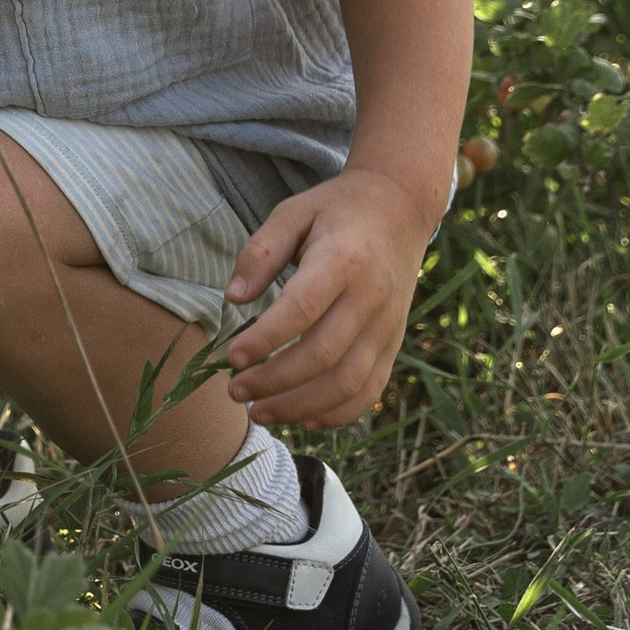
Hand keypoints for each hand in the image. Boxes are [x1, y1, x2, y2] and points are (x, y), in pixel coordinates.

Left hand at [221, 165, 437, 427]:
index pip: (302, 309)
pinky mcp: (394, 344)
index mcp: (342, 261)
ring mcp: (387, 327)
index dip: (265, 338)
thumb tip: (232, 298)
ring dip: (300, 406)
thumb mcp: (292, 212)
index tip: (230, 356)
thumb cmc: (335, 210)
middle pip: (323, 355)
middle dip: (274, 381)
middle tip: (234, 391)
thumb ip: (260, 252)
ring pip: (347, 382)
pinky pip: (370, 390)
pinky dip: (337, 413)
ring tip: (258, 412)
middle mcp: (370, 299)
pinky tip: (303, 419)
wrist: (399, 210)